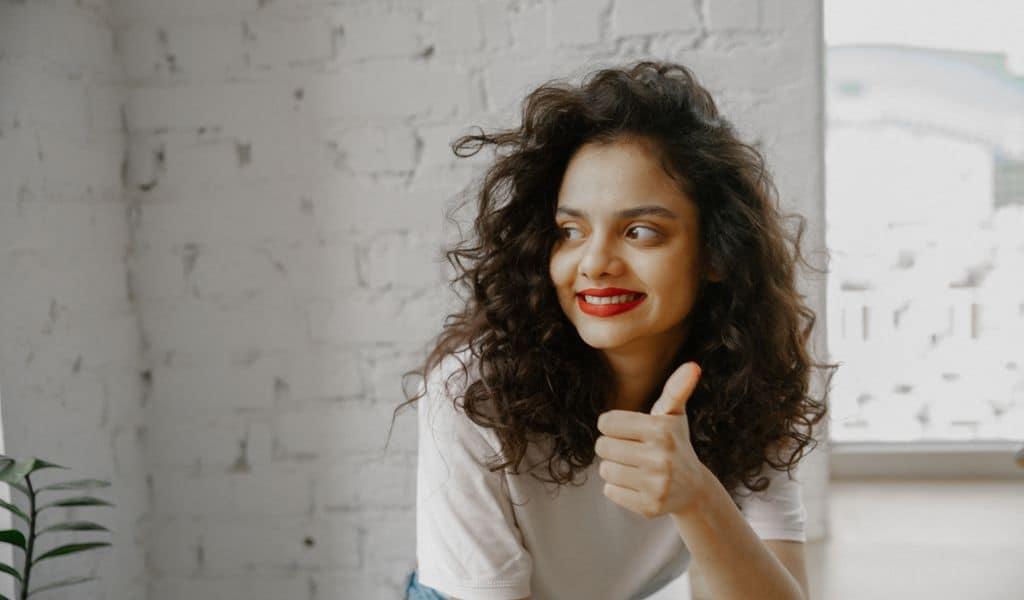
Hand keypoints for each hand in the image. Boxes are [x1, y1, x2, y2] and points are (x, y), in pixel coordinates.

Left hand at [595, 362, 710, 518]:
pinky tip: (638, 486)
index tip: (628, 431)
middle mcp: (661, 458)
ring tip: (635, 468)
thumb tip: (693, 365)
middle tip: (633, 451)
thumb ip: (676, 389)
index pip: (606, 423)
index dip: (613, 426)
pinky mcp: (649, 506)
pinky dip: (618, 488)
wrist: (693, 490)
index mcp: (661, 430)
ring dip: (614, 468)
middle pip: (603, 446)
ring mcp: (656, 485)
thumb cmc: (674, 444)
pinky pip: (610, 491)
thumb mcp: (674, 416)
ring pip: (605, 469)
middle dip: (612, 447)